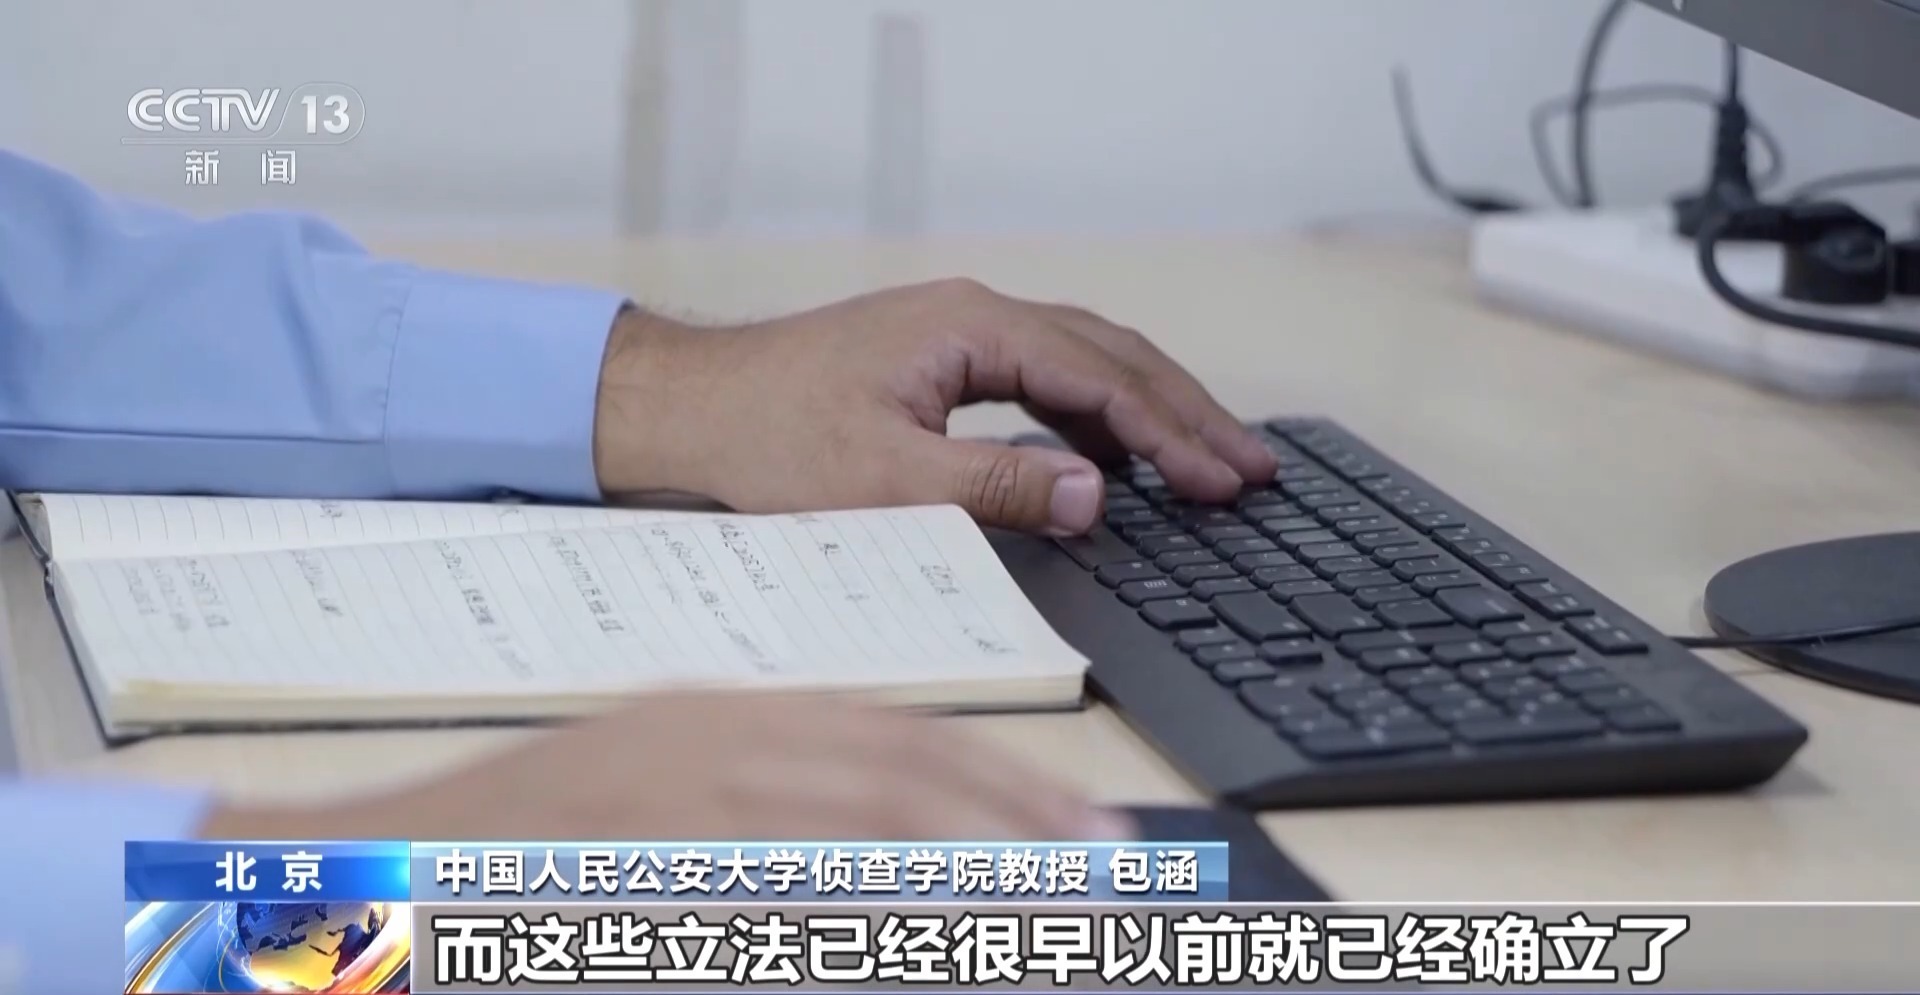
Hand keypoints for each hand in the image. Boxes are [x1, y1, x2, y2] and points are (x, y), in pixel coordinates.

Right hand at [197, 691, 1132, 841]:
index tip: (1079, 823)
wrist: (363, 861)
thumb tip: (892, 863)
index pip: (892, 735)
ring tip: (1040, 906)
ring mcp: (657, 797)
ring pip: (843, 825)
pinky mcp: (618, 859)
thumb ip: (771, 819)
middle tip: (1100, 864)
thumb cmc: (526, 842)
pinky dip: (837, 917)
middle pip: (891, 768)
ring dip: (952, 868)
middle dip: (1009, 816)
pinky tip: (903, 932)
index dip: (999, 779)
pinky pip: (757, 893)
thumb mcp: (660, 803)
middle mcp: (702, 738)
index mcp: (719, 715)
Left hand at [592, 279, 1276, 533]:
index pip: (1103, 378)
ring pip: (1086, 361)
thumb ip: (999, 488)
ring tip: (1210, 463)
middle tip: (1254, 468)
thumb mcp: (886, 482)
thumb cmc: (765, 438)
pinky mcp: (943, 361)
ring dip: (1150, 411)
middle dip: (1188, 414)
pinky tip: (1115, 461)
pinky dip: (1096, 415)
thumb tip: (1100, 496)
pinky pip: (1046, 379)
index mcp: (971, 328)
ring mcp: (960, 332)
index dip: (1173, 435)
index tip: (1226, 482)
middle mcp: (975, 315)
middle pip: (1113, 356)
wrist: (685, 410)